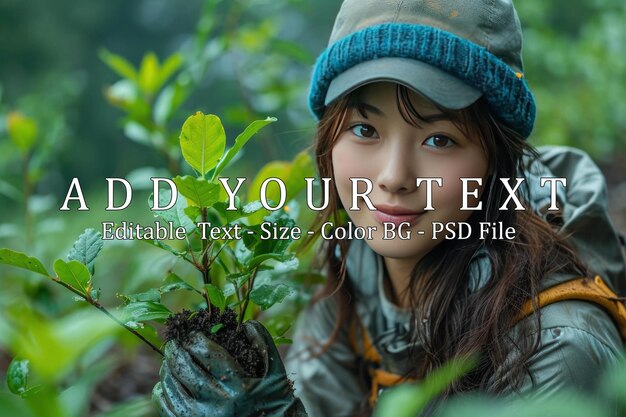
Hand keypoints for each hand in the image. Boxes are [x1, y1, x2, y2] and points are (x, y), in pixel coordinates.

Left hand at [152, 320, 306, 416]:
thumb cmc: (275, 398)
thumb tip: (244, 323)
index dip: (195, 339)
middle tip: (173, 341)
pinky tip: (164, 384)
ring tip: (169, 359)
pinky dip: (163, 394)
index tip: (192, 333)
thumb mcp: (276, 370)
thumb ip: (262, 342)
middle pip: (185, 368)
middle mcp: (217, 404)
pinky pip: (168, 410)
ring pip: (173, 387)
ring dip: (168, 369)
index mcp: (238, 386)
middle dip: (176, 351)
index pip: (206, 353)